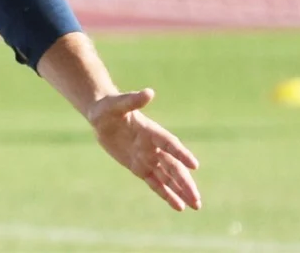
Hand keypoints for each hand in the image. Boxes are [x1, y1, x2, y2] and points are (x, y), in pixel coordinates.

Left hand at [87, 88, 201, 211]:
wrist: (102, 117)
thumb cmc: (108, 108)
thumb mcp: (117, 104)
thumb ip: (133, 100)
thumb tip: (148, 92)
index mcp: (152, 132)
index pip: (170, 144)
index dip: (181, 154)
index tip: (194, 165)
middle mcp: (154, 147)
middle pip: (173, 167)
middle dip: (185, 183)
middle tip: (197, 199)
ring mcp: (149, 158)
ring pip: (168, 178)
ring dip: (182, 191)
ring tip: (196, 205)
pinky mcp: (140, 168)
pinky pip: (155, 183)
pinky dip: (167, 194)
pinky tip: (179, 206)